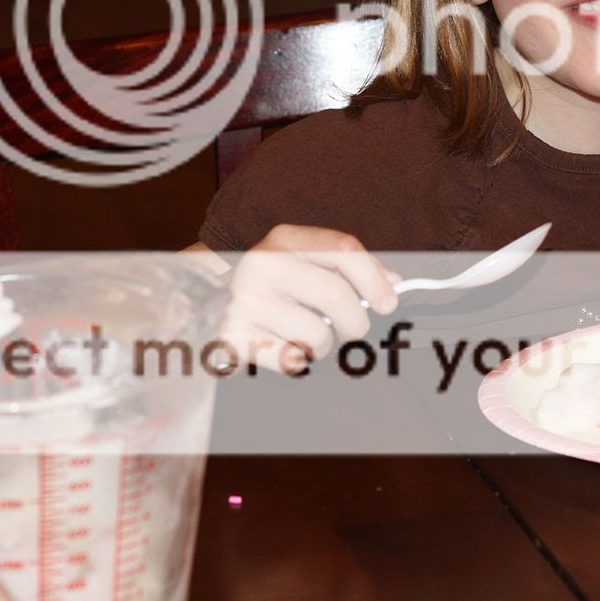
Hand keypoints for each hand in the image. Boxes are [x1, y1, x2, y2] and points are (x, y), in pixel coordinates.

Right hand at [220, 224, 400, 373]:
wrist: (207, 302)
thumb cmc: (275, 285)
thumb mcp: (308, 263)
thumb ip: (351, 268)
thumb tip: (392, 284)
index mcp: (285, 239)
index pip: (344, 250)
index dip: (374, 279)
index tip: (388, 303)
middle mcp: (262, 264)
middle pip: (335, 294)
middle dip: (355, 320)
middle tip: (352, 328)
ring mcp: (244, 301)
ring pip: (317, 335)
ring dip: (324, 344)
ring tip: (305, 334)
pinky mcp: (234, 337)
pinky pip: (292, 360)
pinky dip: (298, 360)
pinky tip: (283, 345)